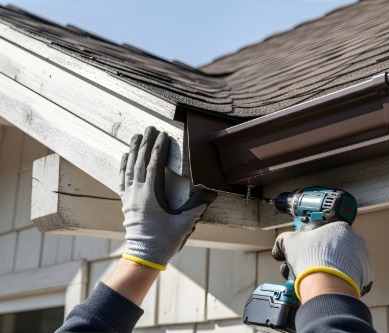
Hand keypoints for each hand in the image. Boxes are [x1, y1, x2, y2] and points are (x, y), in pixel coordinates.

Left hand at [119, 126, 216, 269]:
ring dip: (134, 150)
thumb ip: (197, 206)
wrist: (144, 256)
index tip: (163, 135)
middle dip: (146, 143)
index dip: (159, 148)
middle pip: (140, 162)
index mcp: (150, 195)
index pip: (154, 165)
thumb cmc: (165, 240)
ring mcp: (130, 197)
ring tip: (137, 136)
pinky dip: (124, 165)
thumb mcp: (184, 224)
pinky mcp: (126, 203)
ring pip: (130, 168)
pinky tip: (126, 157)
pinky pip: (123, 179)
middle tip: (150, 128)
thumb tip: (211, 193)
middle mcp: (137, 193)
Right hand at [272, 222, 372, 300]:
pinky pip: (351, 277)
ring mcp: (362, 257)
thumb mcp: (290, 242)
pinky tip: (329, 284)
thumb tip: (280, 247)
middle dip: (318, 256)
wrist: (327, 284)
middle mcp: (354, 240)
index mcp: (338, 227)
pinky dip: (340, 280)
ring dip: (329, 268)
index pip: (321, 231)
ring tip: (316, 278)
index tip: (303, 251)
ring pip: (342, 262)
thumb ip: (284, 240)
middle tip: (306, 267)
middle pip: (332, 248)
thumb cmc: (310, 258)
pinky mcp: (366, 275)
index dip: (309, 242)